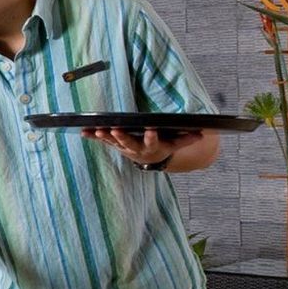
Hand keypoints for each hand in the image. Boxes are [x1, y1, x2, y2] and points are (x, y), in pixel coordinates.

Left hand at [79, 126, 201, 167]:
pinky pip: (103, 141)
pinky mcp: (115, 145)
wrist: (151, 158)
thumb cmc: (164, 146)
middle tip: (115, 130)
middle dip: (122, 137)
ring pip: (114, 142)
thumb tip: (204, 132)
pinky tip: (83, 132)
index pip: (153, 141)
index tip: (151, 129)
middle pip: (129, 143)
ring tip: (97, 130)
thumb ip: (187, 139)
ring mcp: (124, 147)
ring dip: (105, 137)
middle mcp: (137, 148)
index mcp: (153, 146)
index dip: (151, 136)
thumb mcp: (176, 144)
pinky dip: (93, 136)